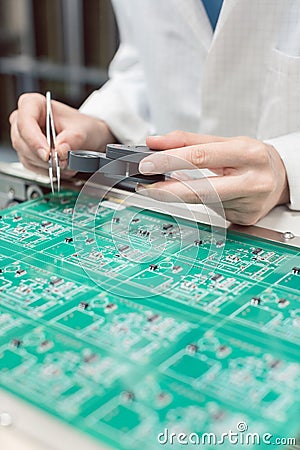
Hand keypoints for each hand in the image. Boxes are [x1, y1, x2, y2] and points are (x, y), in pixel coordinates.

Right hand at [9, 93, 115, 176]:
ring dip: (48, 165)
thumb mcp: (83, 130)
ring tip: (66, 163)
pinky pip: (31, 166)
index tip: (47, 154)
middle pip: (22, 142)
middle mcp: (23, 120)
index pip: (25, 122)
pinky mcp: (27, 154)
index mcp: (33, 104)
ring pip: (26, 156)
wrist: (86, 137)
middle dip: (43, 156)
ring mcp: (23, 138)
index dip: (34, 140)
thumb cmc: (81, 127)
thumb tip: (60, 150)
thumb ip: (72, 139)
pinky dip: (48, 170)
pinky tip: (61, 167)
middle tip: (62, 162)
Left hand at [137, 131, 289, 224]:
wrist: (282, 177)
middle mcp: (253, 180)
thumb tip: (155, 143)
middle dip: (167, 189)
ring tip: (160, 189)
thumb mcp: (225, 141)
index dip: (170, 161)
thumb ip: (189, 141)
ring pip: (203, 203)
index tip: (147, 163)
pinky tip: (201, 195)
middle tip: (145, 187)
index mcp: (248, 153)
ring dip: (178, 196)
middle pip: (202, 189)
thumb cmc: (252, 157)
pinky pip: (213, 211)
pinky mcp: (245, 218)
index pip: (201, 156)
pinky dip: (201, 203)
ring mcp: (250, 203)